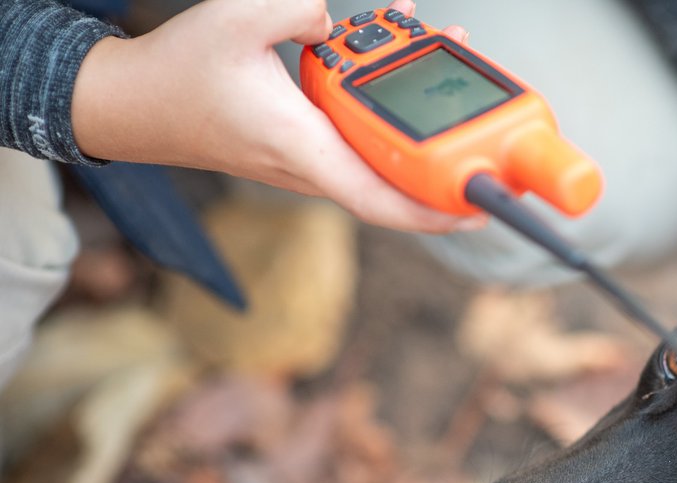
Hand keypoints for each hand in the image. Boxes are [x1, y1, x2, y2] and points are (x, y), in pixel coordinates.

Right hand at [72, 0, 484, 233]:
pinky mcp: (307, 147)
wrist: (134, 106)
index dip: (435, 211)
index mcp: (303, 148)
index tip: (479, 209)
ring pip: (380, 154)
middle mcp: (313, 166)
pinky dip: (384, 106)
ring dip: (417, 120)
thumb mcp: (237, 18)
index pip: (380, 198)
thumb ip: (298, 9)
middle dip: (447, 150)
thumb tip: (339, 23)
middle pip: (396, 178)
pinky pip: (359, 135)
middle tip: (485, 112)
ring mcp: (311, 161)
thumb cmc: (180, 73)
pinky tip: (393, 57)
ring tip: (443, 59)